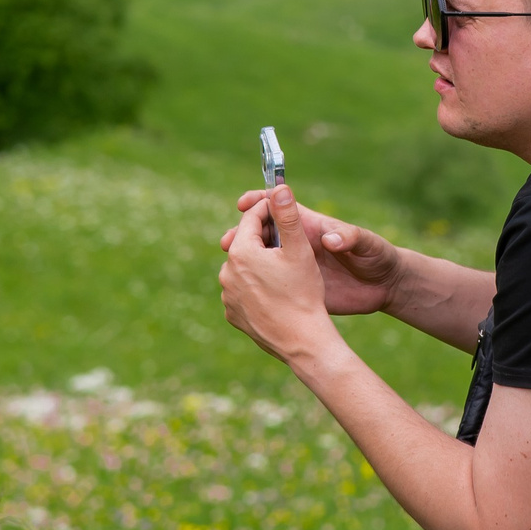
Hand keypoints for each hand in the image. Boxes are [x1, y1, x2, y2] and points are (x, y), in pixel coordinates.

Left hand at [218, 184, 343, 368]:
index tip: (284, 210)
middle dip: (265, 238)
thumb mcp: (299, 249)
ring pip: (243, 268)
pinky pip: (242, 291)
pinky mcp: (232, 314)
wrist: (302, 341)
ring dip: (259, 263)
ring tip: (283, 268)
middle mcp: (226, 273)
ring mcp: (227, 296)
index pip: (252, 218)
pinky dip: (256, 286)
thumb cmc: (303, 293)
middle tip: (289, 242)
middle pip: (246, 243)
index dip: (270, 210)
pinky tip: (276, 292)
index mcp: (241, 252)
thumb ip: (287, 216)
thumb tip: (278, 188)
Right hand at [221, 189, 400, 315]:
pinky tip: (244, 295)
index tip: (244, 203)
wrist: (382, 287)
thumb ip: (350, 238)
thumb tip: (330, 239)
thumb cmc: (377, 256)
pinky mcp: (296, 288)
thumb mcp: (366, 244)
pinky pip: (268, 284)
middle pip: (260, 233)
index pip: (278, 206)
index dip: (260, 201)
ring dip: (242, 261)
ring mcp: (294, 266)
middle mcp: (298, 244)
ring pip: (259, 260)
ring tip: (231, 269)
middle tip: (228, 241)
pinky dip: (252, 286)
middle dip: (240, 233)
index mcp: (311, 226)